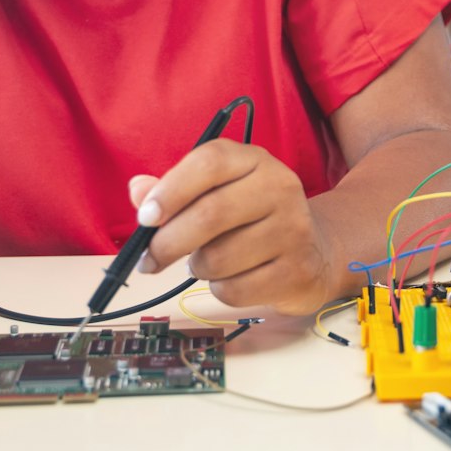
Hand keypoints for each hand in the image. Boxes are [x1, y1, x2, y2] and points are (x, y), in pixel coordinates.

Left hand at [131, 141, 329, 313]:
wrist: (313, 252)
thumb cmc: (250, 220)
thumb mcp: (216, 193)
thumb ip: (173, 190)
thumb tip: (137, 190)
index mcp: (255, 160)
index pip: (210, 162)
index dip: (171, 190)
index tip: (145, 218)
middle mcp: (280, 188)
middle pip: (210, 214)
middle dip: (167, 243)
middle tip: (148, 259)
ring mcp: (293, 230)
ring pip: (218, 259)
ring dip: (196, 268)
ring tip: (205, 262)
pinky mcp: (296, 270)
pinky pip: (234, 290)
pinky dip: (219, 290)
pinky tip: (230, 279)